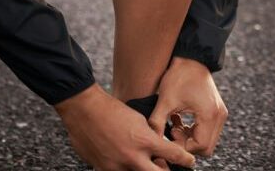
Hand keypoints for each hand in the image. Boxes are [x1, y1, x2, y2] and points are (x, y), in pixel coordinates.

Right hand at [55, 84, 195, 170]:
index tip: (190, 162)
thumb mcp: (139, 120)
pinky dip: (124, 169)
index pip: (173, 155)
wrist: (85, 110)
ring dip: (143, 170)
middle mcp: (132, 157)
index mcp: (144, 141)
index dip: (185, 160)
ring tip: (143, 162)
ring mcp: (116, 166)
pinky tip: (123, 159)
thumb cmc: (112, 110)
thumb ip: (149, 137)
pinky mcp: (102, 169)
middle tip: (167, 167)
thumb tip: (157, 148)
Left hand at [149, 57, 228, 157]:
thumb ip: (157, 123)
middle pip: (206, 147)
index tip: (170, 136)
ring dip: (190, 138)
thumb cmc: (179, 76)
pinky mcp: (216, 111)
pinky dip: (194, 131)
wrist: (191, 58)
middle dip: (187, 144)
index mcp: (209, 114)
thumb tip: (152, 140)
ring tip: (175, 125)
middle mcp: (219, 116)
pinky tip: (180, 120)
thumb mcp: (165, 101)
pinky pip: (207, 131)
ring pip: (207, 141)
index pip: (200, 146)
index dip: (183, 146)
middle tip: (173, 131)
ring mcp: (220, 114)